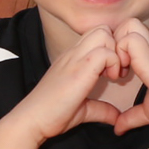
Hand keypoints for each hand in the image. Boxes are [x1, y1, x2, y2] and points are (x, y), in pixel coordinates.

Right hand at [4, 25, 132, 143]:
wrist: (31, 120)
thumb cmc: (52, 116)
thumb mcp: (82, 110)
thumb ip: (101, 109)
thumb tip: (117, 117)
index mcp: (73, 59)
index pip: (97, 36)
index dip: (112, 49)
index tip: (114, 72)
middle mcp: (73, 54)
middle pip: (102, 29)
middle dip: (116, 46)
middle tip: (116, 70)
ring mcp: (75, 58)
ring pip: (104, 34)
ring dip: (115, 52)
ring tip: (113, 75)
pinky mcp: (79, 69)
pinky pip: (104, 52)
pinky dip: (113, 63)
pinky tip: (109, 80)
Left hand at [112, 17, 148, 133]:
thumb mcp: (148, 112)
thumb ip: (131, 117)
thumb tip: (118, 128)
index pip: (129, 36)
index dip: (118, 50)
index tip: (118, 72)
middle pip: (128, 23)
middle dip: (115, 42)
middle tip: (116, 66)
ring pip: (128, 26)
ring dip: (118, 45)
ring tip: (121, 68)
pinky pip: (128, 40)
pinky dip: (120, 54)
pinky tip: (125, 73)